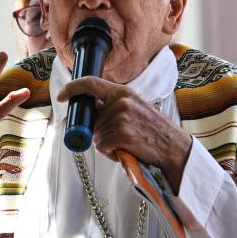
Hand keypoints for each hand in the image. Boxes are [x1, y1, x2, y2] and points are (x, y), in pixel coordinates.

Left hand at [56, 76, 192, 190]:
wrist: (174, 148)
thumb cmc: (153, 132)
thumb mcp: (136, 109)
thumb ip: (115, 105)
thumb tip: (91, 111)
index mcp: (123, 92)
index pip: (90, 83)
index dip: (72, 88)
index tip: (62, 96)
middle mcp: (121, 101)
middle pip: (92, 120)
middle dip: (99, 133)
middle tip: (118, 139)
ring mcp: (121, 117)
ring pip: (96, 136)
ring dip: (107, 145)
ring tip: (127, 145)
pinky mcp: (122, 134)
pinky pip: (102, 147)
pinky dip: (110, 153)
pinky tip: (126, 151)